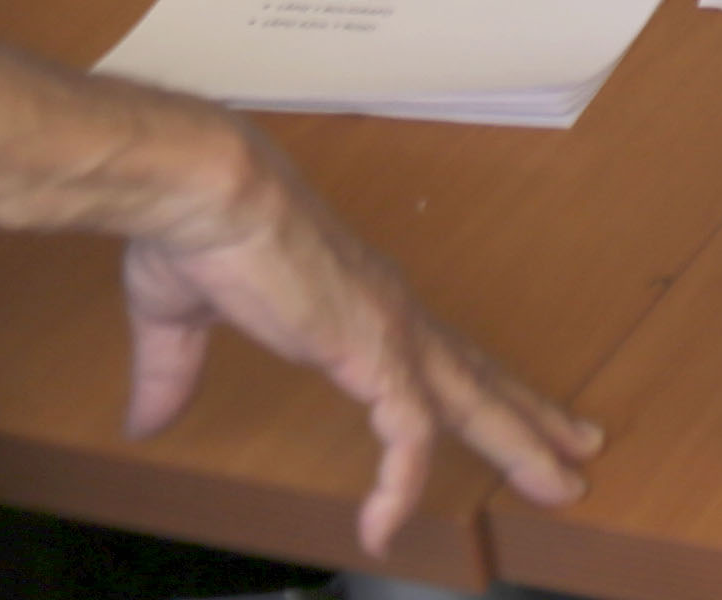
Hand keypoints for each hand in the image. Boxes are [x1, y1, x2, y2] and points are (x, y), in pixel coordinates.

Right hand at [121, 117, 599, 558]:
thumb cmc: (194, 236)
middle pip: (477, 377)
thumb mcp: (179, 322)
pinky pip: (408, 435)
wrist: (201, 192)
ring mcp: (388, 332)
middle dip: (528, 416)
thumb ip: (172, 375)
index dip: (469, 388)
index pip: (433, 355)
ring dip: (521, 442)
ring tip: (563, 481)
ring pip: (473, 402)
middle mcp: (389, 314)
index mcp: (356, 302)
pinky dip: (400, 484)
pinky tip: (384, 529)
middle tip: (577, 448)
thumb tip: (143, 423)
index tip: (495, 417)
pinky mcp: (372, 352)